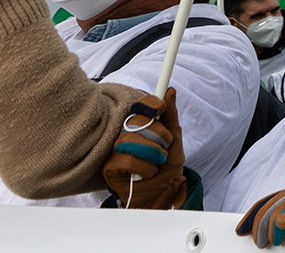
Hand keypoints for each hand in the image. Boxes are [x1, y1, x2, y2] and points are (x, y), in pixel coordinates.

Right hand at [102, 88, 190, 208]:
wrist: (164, 194)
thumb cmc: (166, 168)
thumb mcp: (175, 141)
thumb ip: (171, 118)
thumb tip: (170, 92)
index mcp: (139, 125)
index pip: (139, 106)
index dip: (149, 104)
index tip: (161, 107)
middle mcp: (124, 134)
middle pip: (135, 121)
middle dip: (158, 132)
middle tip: (166, 144)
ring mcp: (115, 150)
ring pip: (129, 140)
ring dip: (152, 151)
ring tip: (159, 160)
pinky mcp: (109, 167)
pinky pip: (125, 159)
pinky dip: (143, 166)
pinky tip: (148, 173)